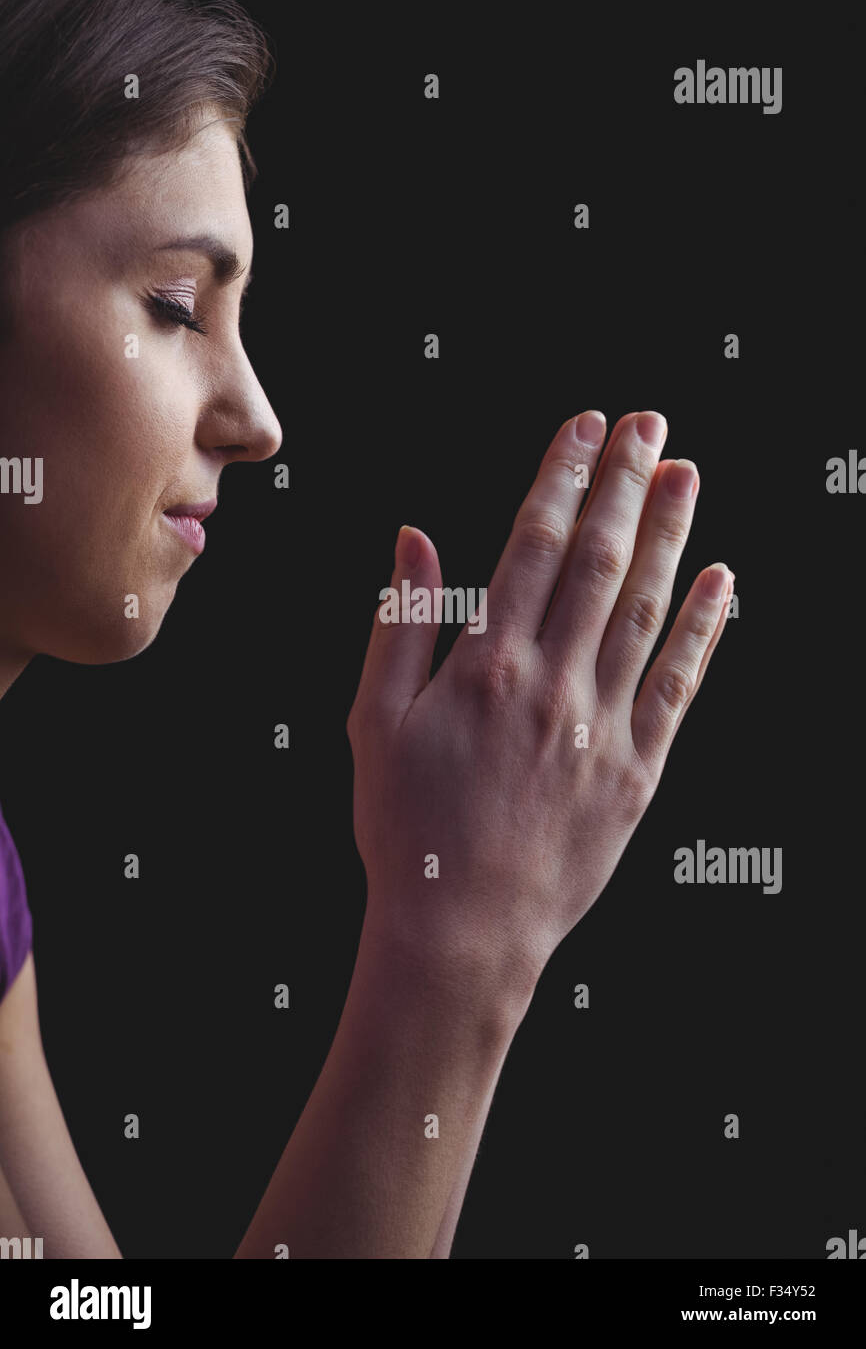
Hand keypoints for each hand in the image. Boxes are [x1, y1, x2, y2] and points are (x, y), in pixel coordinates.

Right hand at [347, 411, 732, 999]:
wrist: (460, 930)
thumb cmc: (405, 827)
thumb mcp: (373, 722)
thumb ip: (401, 624)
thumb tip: (417, 539)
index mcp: (486, 665)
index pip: (532, 545)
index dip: (561, 477)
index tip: (584, 427)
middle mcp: (552, 684)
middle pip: (597, 560)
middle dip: (623, 482)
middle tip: (649, 422)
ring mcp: (602, 727)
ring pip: (644, 609)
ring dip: (669, 536)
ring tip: (685, 474)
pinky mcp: (638, 772)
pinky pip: (679, 686)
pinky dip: (703, 630)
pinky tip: (720, 581)